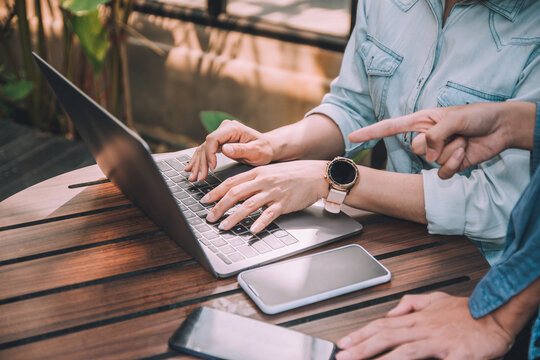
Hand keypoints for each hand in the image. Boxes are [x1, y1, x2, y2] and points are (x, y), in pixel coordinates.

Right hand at [184, 120, 273, 181]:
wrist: (268, 148)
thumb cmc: (265, 149)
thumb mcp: (257, 151)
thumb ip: (241, 150)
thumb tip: (225, 149)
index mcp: (233, 129)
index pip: (213, 139)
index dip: (210, 154)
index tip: (212, 168)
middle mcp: (224, 129)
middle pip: (206, 145)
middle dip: (201, 163)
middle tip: (198, 178)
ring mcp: (221, 135)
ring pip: (203, 149)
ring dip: (197, 164)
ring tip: (193, 178)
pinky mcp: (219, 142)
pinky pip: (206, 151)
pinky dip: (199, 161)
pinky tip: (190, 169)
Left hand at [201, 160, 328, 232]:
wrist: (315, 175)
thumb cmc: (293, 174)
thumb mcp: (270, 171)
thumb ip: (254, 180)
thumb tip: (236, 190)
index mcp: (257, 173)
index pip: (231, 182)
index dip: (216, 192)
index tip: (205, 200)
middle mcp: (263, 181)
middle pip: (235, 194)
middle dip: (219, 207)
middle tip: (209, 217)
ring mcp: (273, 192)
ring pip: (248, 205)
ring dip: (234, 217)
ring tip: (224, 226)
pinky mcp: (284, 203)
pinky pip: (269, 215)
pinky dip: (260, 223)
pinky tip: (252, 231)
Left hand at [336, 292, 513, 359]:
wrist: (496, 315)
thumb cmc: (466, 312)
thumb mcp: (435, 300)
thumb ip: (412, 304)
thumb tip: (392, 311)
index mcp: (417, 318)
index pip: (382, 325)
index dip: (361, 334)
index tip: (344, 343)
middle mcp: (423, 329)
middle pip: (386, 337)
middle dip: (362, 347)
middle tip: (343, 356)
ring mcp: (438, 342)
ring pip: (404, 350)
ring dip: (382, 358)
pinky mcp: (455, 354)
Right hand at [348, 102, 534, 178]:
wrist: (501, 129)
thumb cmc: (477, 116)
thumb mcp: (454, 118)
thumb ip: (435, 134)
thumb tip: (426, 152)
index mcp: (421, 120)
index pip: (389, 127)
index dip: (370, 133)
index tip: (352, 137)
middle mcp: (425, 137)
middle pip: (415, 147)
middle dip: (436, 142)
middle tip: (455, 133)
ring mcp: (435, 153)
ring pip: (430, 160)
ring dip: (452, 150)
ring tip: (465, 140)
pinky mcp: (447, 166)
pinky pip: (442, 172)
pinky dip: (455, 165)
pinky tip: (465, 154)